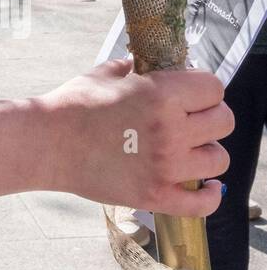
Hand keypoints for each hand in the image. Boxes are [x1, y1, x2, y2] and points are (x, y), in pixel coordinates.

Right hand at [41, 59, 231, 215]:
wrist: (46, 143)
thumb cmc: (72, 104)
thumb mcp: (104, 74)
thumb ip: (134, 68)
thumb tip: (149, 66)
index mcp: (160, 94)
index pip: (214, 87)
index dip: (204, 88)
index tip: (193, 93)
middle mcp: (171, 130)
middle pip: (224, 121)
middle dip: (210, 116)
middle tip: (193, 119)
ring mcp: (166, 166)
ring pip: (218, 159)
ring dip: (207, 152)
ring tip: (190, 149)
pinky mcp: (156, 195)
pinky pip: (203, 203)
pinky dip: (210, 196)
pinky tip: (207, 187)